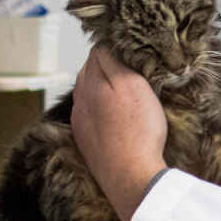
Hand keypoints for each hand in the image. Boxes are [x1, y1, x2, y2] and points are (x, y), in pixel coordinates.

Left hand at [71, 45, 168, 220]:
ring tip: (125, 94)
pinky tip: (116, 117)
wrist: (130, 175)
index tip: (133, 52)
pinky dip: (100, 110)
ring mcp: (81, 119)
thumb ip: (115, 62)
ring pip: (88, 92)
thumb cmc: (139, 132)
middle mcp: (81, 98)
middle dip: (107, 67)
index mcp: (92, 82)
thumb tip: (104, 45)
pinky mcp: (85, 138)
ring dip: (103, 88)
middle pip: (90, 71)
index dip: (116, 49)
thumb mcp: (134, 86)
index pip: (98, 52)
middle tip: (132, 72)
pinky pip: (89, 114)